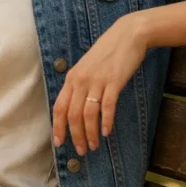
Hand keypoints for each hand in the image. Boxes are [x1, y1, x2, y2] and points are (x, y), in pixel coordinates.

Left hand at [52, 13, 149, 155]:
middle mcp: (81, 80)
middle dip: (75, 136)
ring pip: (88, 114)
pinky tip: (107, 132)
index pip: (59, 107)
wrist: (127, 35)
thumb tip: (74, 107)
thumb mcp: (87, 67)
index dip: (58, 127)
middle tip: (81, 150)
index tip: (59, 142)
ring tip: (94, 146)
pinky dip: (106, 122)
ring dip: (90, 134)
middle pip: (72, 115)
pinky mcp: (113, 82)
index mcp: (72, 78)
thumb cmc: (108, 52)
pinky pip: (107, 107)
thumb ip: (79, 85)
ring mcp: (97, 81)